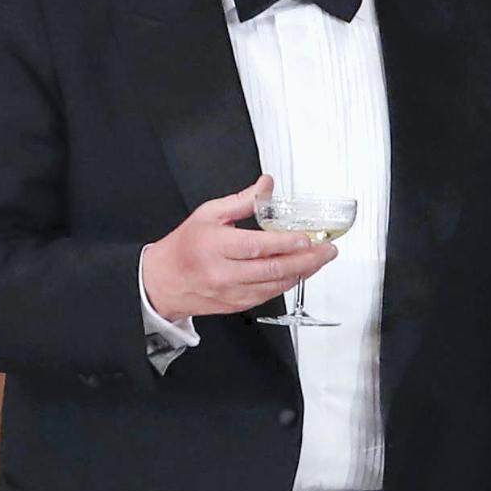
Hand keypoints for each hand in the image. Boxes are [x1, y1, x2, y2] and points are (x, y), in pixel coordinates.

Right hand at [138, 176, 332, 321]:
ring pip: (275, 285)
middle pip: (273, 268)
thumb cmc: (184, 247)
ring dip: (302, 272)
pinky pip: (269, 295)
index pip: (257, 246)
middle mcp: (224, 272)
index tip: (307, 238)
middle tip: (327, 250)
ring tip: (320, 259)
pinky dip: (287, 283)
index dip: (286, 243)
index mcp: (216, 246)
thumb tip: (266, 185)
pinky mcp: (237, 305)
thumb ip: (241, 201)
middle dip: (306, 260)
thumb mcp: (208, 214)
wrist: (162, 282)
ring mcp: (232, 292)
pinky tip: (300, 272)